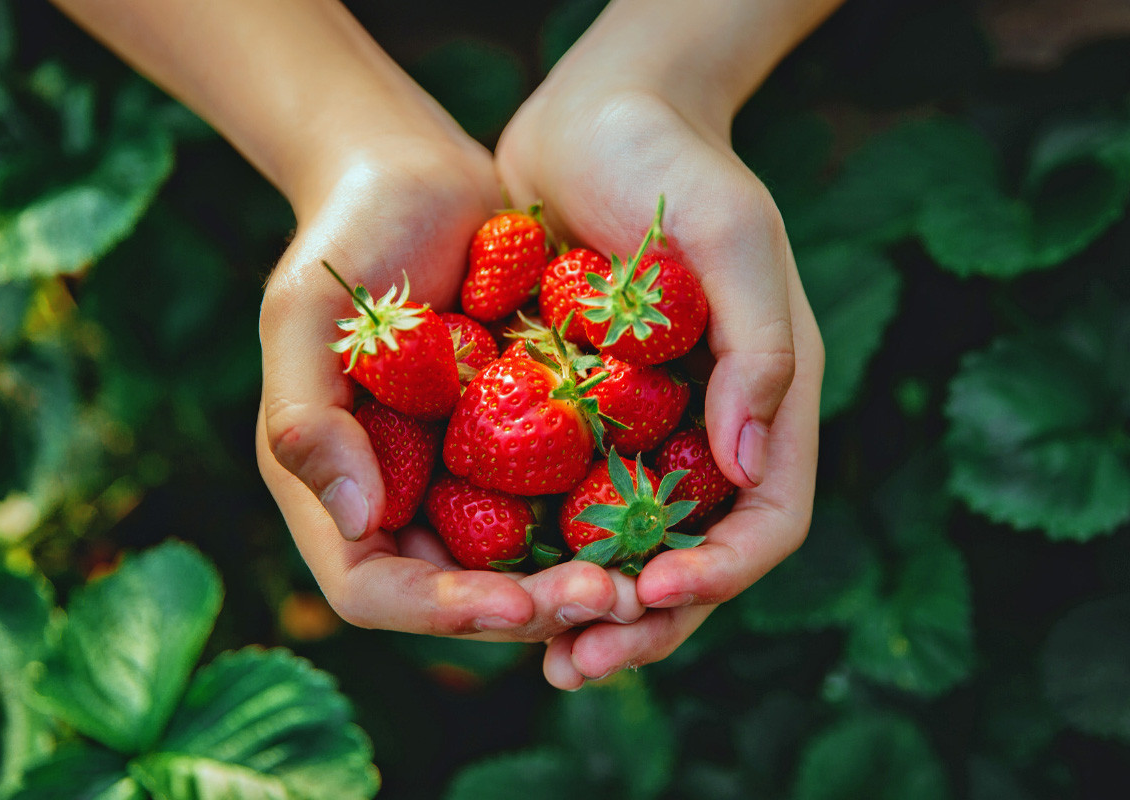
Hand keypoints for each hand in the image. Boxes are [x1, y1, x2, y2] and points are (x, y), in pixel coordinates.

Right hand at [257, 134, 626, 640]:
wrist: (416, 176)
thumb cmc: (347, 235)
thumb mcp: (307, 316)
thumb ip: (307, 417)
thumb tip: (353, 522)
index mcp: (335, 485)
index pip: (374, 588)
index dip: (441, 610)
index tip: (518, 604)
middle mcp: (398, 496)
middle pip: (459, 593)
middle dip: (531, 607)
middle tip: (611, 597)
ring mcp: (458, 473)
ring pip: (517, 562)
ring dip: (575, 579)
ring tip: (642, 574)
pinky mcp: (514, 442)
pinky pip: (556, 500)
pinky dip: (598, 521)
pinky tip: (656, 516)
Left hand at [495, 44, 823, 686]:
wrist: (593, 115)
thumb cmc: (672, 164)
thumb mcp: (734, 238)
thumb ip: (759, 349)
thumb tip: (746, 468)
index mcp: (765, 400)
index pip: (765, 520)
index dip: (719, 572)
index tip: (651, 590)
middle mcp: (709, 429)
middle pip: (694, 556)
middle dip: (645, 618)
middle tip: (578, 663)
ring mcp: (644, 426)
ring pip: (627, 545)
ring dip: (589, 604)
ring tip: (539, 653)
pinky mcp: (580, 413)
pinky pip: (566, 499)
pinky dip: (542, 547)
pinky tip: (493, 577)